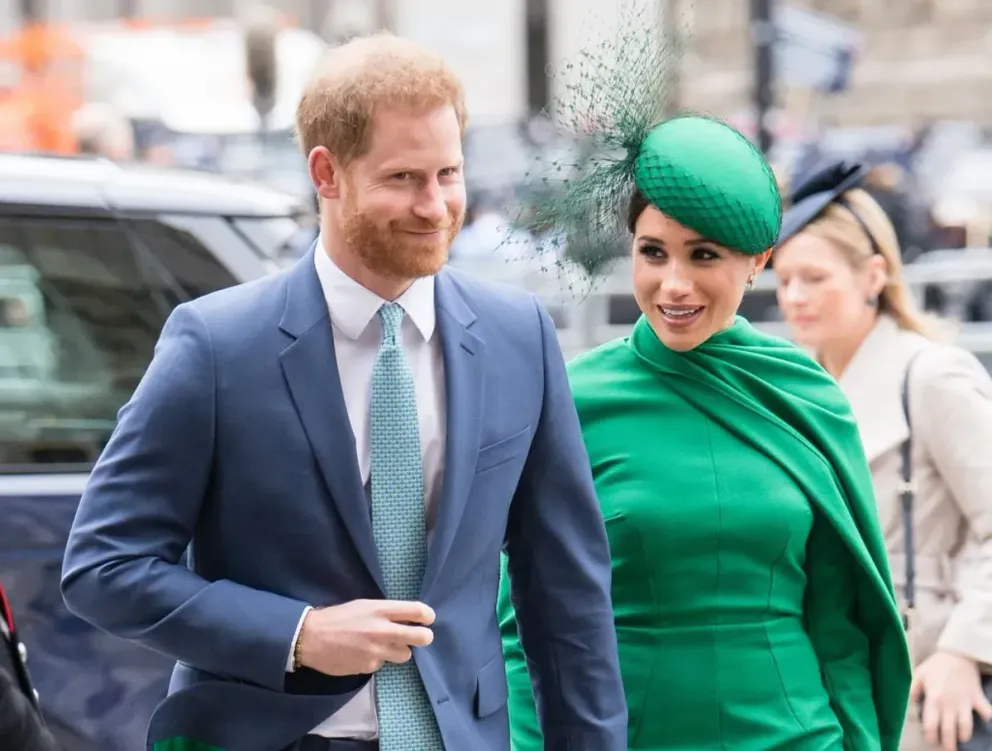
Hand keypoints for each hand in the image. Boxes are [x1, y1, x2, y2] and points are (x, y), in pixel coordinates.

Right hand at [297, 599, 434, 676]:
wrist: (310, 638)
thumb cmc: (337, 617)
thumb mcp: (363, 605)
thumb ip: (386, 611)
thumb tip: (407, 618)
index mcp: (380, 610)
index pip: (417, 611)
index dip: (428, 615)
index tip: (428, 619)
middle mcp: (382, 630)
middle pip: (421, 637)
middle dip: (424, 637)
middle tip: (421, 636)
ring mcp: (376, 651)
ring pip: (405, 655)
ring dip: (399, 650)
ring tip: (384, 645)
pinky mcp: (368, 667)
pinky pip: (382, 664)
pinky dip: (377, 660)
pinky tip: (363, 654)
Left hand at [911, 651, 991, 750]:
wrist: (958, 653)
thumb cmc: (936, 665)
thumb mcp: (919, 674)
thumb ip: (913, 690)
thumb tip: (912, 704)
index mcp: (934, 698)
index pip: (931, 724)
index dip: (931, 736)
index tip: (931, 740)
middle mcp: (949, 704)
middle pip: (949, 730)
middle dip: (948, 743)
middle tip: (947, 749)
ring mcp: (965, 702)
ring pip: (966, 726)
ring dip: (964, 736)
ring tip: (961, 739)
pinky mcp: (978, 698)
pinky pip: (985, 712)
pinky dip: (986, 717)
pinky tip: (984, 721)